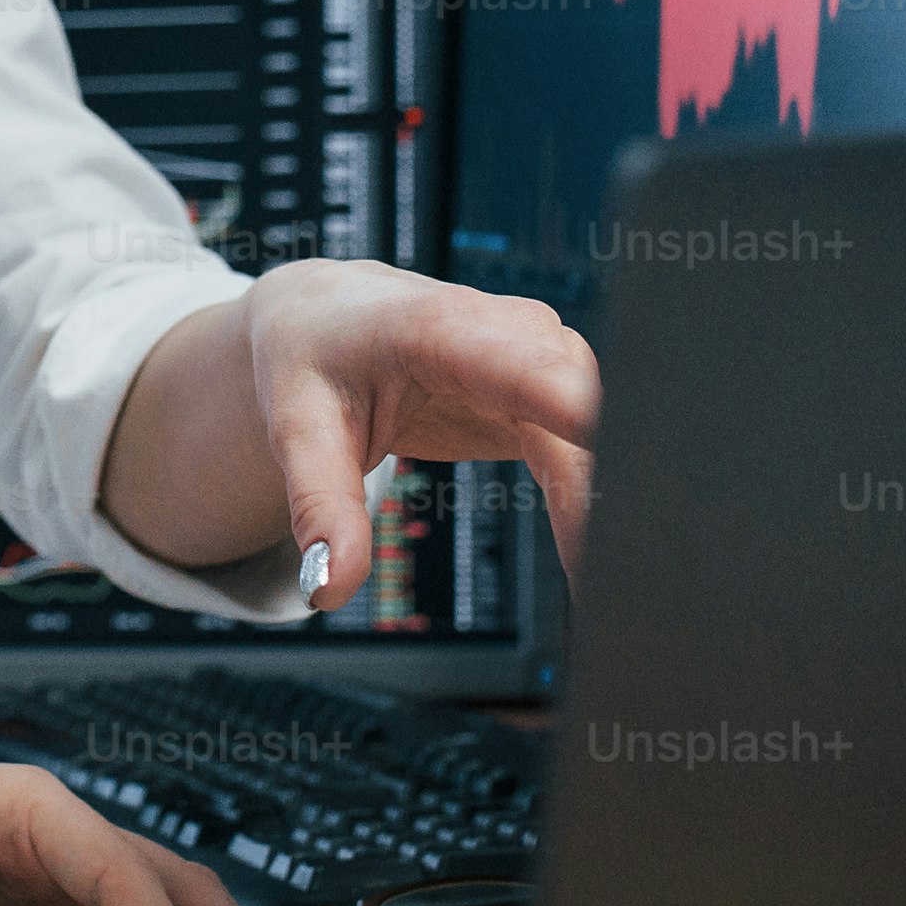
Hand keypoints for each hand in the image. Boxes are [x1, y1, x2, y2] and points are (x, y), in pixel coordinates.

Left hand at [105, 259, 598, 605]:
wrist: (322, 318)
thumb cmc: (312, 357)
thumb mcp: (296, 431)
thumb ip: (320, 508)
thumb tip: (328, 586)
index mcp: (433, 325)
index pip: (517, 359)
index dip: (570, 405)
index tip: (606, 456)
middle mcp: (497, 329)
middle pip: (577, 395)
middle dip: (604, 475)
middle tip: (609, 570)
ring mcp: (527, 355)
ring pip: (597, 418)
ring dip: (610, 491)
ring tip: (609, 573)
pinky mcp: (538, 389)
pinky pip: (584, 443)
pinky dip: (592, 496)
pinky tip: (588, 553)